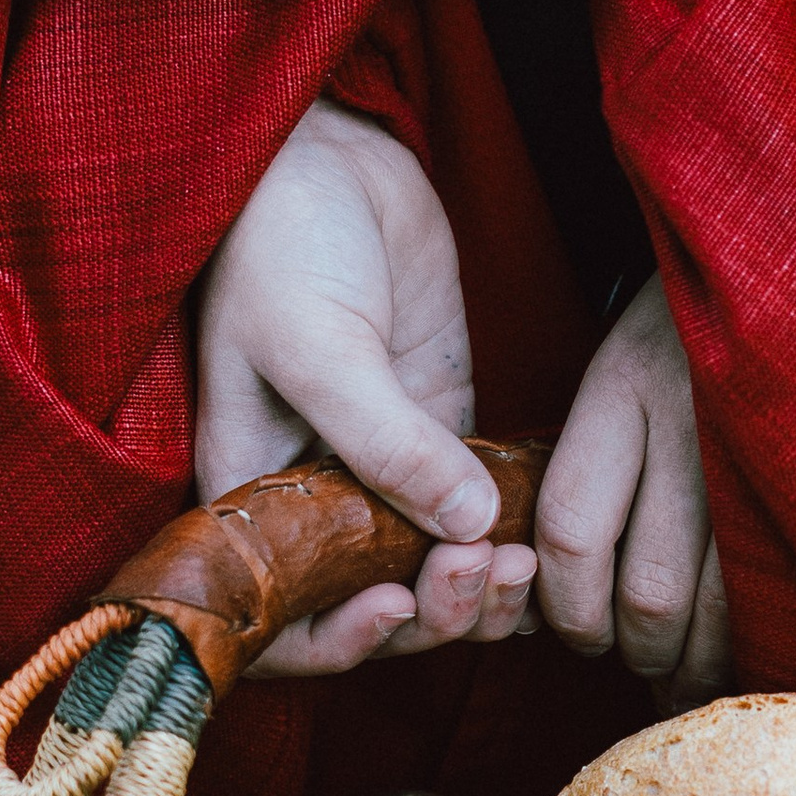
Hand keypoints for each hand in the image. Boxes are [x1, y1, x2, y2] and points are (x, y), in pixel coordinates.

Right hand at [195, 102, 538, 673]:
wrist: (322, 155)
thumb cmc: (277, 241)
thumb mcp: (315, 342)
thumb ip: (385, 439)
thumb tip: (462, 527)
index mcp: (251, 494)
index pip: (281, 620)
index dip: (339, 640)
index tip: (399, 605)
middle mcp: (312, 501)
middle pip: (372, 609)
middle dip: (436, 613)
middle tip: (488, 566)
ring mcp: (382, 471)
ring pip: (433, 575)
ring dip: (481, 594)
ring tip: (522, 561)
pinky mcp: (441, 433)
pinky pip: (476, 517)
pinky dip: (510, 543)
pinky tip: (544, 538)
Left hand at [533, 275, 731, 696]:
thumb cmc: (696, 323)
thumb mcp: (624, 363)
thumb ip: (593, 454)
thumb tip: (561, 576)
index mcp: (623, 386)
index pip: (571, 528)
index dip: (567, 604)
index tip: (577, 628)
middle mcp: (688, 421)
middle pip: (644, 588)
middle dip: (635, 647)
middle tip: (635, 658)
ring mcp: (759, 454)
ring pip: (711, 604)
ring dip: (692, 660)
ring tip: (683, 673)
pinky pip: (772, 590)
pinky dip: (748, 637)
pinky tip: (739, 648)